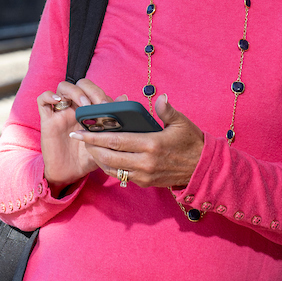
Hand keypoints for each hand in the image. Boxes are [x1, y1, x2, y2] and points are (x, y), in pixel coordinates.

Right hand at [37, 78, 114, 189]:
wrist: (70, 174)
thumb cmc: (87, 157)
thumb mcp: (104, 141)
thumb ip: (114, 121)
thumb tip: (125, 99)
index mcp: (89, 111)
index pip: (94, 91)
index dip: (101, 94)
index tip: (108, 106)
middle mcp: (75, 108)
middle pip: (80, 84)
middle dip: (91, 91)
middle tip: (98, 105)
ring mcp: (61, 112)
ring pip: (63, 87)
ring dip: (75, 92)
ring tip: (83, 105)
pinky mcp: (47, 120)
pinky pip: (42, 100)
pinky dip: (49, 96)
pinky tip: (58, 101)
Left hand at [70, 94, 203, 188]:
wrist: (203, 168)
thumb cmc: (192, 142)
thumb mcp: (181, 122)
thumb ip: (167, 110)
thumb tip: (159, 97)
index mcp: (152, 144)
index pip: (116, 140)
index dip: (95, 137)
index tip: (80, 131)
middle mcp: (145, 162)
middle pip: (109, 157)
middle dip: (91, 147)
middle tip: (78, 138)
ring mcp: (144, 175)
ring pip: (113, 169)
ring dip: (98, 159)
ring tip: (88, 147)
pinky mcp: (146, 183)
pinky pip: (122, 176)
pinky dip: (110, 168)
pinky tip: (104, 158)